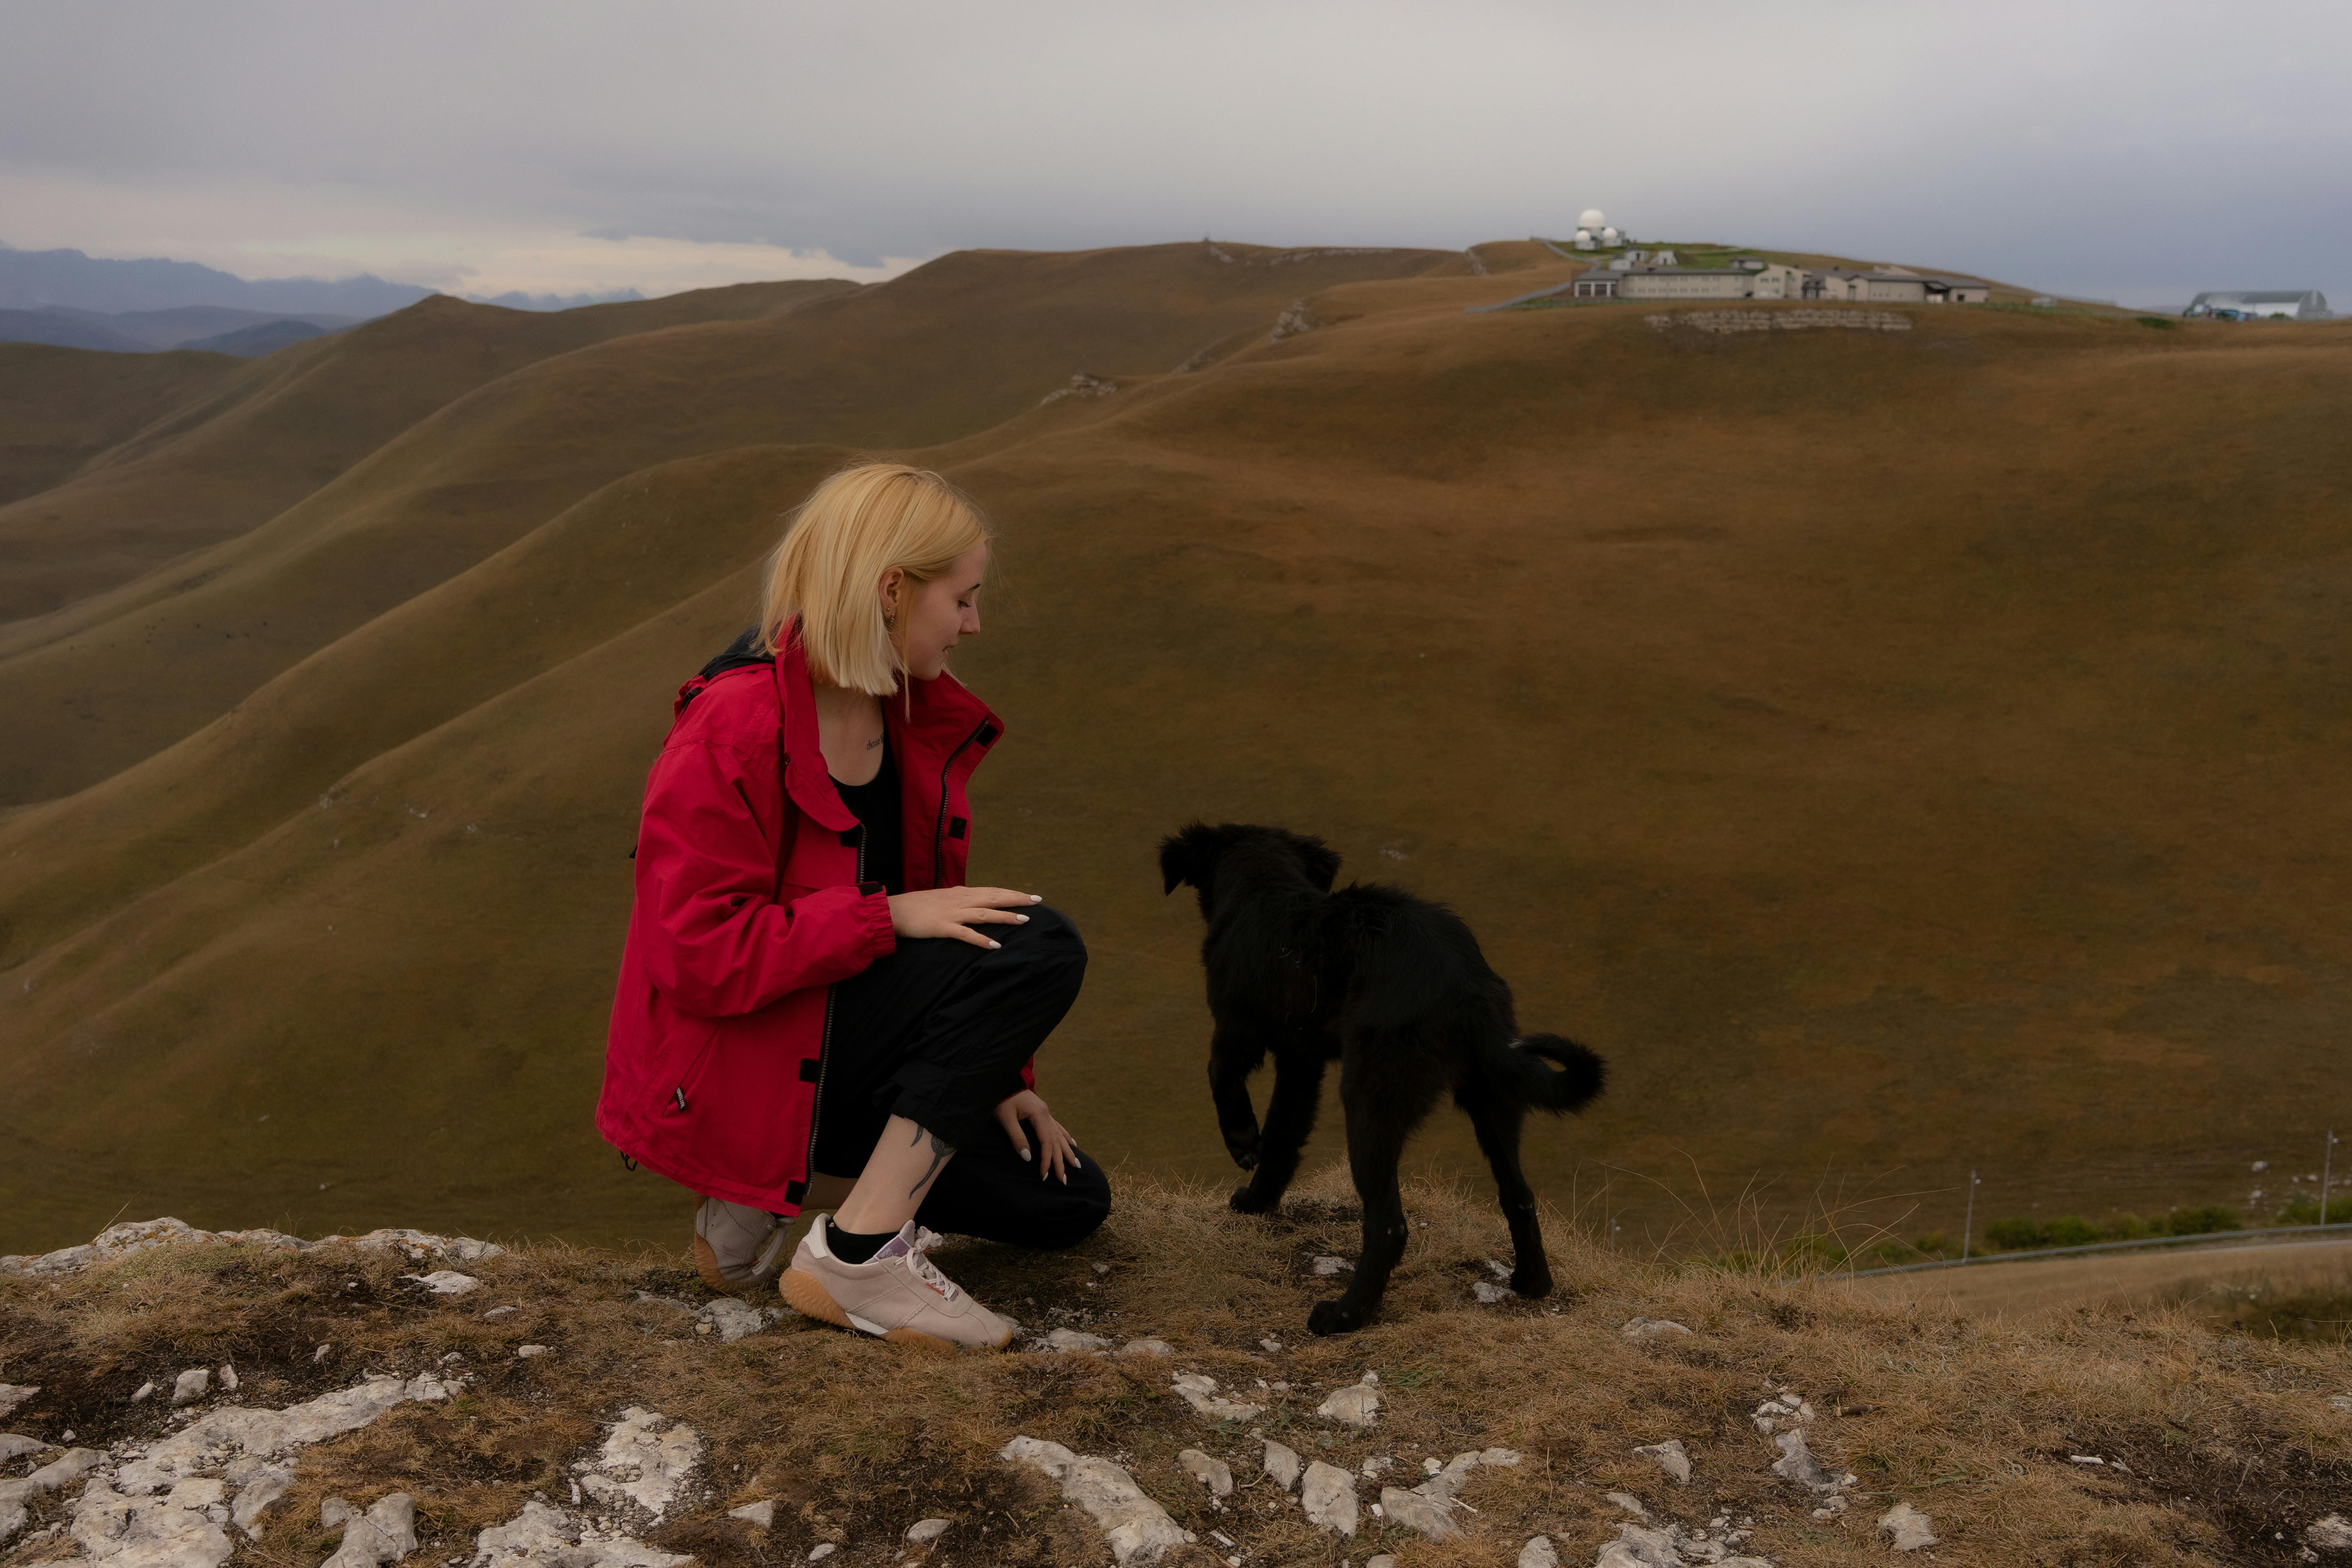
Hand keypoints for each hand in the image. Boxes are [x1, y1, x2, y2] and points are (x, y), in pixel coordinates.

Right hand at [886, 885, 1042, 948]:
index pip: (992, 890)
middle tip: (1037, 901)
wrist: (893, 911)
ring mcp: (952, 913)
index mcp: (960, 893)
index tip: (1029, 895)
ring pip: (984, 913)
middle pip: (993, 897)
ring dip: (1005, 916)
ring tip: (1024, 920)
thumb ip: (959, 900)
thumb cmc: (916, 907)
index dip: (1011, 892)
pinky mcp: (942, 927)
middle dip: (1016, 899)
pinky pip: (965, 934)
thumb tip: (975, 901)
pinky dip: (981, 939)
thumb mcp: (942, 899)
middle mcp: (960, 900)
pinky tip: (995, 945)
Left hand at [995, 1089, 1079, 1183]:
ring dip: (1067, 1152)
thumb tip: (1027, 1157)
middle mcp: (1046, 1114)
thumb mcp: (1005, 1118)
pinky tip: (1072, 1143)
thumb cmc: (1002, 1099)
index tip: (1043, 1175)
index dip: (1046, 1160)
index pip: (1046, 1143)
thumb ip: (1017, 1137)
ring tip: (1076, 1165)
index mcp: (1040, 1115)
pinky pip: (1057, 1128)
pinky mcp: (1042, 1113)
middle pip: (1056, 1142)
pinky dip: (1065, 1137)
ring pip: (1059, 1136)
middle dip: (1060, 1161)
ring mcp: (1046, 1113)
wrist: (1004, 1081)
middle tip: (1063, 1180)